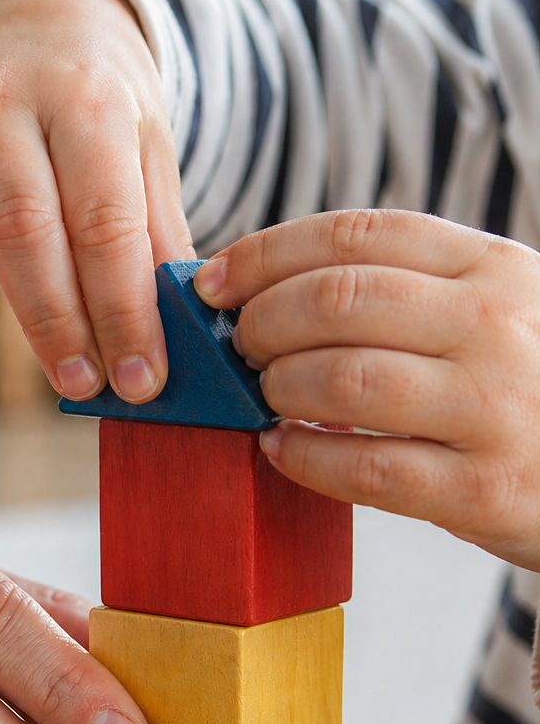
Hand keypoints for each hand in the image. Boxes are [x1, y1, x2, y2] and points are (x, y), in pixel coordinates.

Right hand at [0, 0, 193, 403]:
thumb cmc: (97, 106)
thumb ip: (155, 237)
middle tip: (74, 383)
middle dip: (49, 314)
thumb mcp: (146, 151)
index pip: (106, 220)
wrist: (42, 15)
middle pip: (18, 213)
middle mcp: (6, 92)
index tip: (138, 381)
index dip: (123, 308)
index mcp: (89, 101)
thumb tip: (177, 337)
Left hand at [194, 208, 539, 568]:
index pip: (359, 233)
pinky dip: (304, 458)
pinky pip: (366, 469)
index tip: (215, 281)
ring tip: (266, 397)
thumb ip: (409, 293)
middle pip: (340, 300)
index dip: (268, 253)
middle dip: (262, 321)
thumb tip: (267, 289)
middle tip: (238, 347)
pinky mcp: (484, 490)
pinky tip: (282, 451)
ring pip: (346, 380)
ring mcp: (494, 408)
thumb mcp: (497, 311)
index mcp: (493, 267)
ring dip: (280, 388)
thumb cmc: (529, 387)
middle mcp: (496, 326)